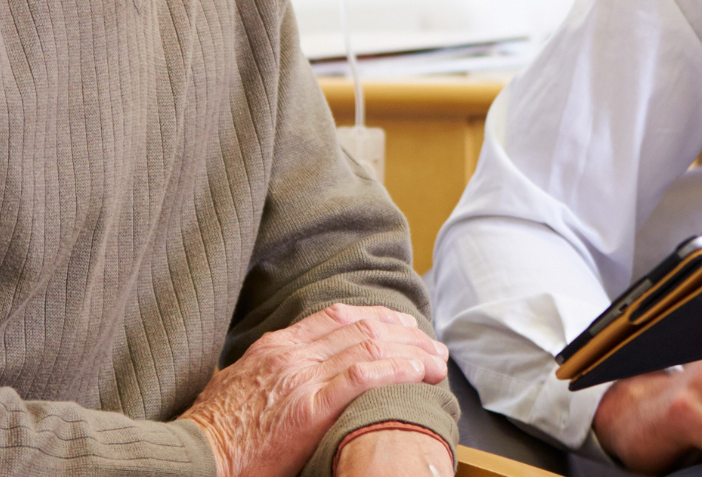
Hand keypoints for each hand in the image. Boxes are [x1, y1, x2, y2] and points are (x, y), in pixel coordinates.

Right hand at [182, 303, 447, 476]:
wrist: (189, 460)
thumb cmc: (212, 436)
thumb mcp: (242, 389)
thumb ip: (275, 374)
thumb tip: (302, 375)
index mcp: (277, 346)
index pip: (338, 315)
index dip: (378, 316)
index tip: (403, 324)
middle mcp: (292, 353)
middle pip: (363, 325)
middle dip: (405, 331)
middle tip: (431, 342)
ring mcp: (300, 378)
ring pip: (371, 345)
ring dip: (412, 349)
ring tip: (437, 360)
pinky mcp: (309, 409)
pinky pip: (364, 376)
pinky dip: (399, 369)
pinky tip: (421, 372)